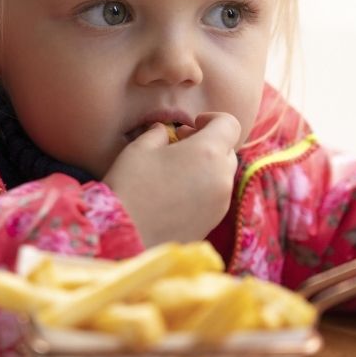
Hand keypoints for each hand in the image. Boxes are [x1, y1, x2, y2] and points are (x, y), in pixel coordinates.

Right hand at [103, 112, 240, 246]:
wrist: (125, 238)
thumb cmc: (130, 186)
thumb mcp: (140, 149)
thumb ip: (158, 133)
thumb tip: (164, 131)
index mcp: (208, 153)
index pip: (230, 124)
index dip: (213, 118)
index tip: (192, 125)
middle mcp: (222, 178)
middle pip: (228, 150)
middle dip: (208, 142)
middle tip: (181, 145)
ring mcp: (221, 204)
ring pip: (223, 174)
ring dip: (207, 166)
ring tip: (177, 170)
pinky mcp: (213, 223)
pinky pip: (216, 196)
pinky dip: (204, 188)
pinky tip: (177, 193)